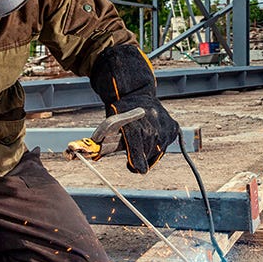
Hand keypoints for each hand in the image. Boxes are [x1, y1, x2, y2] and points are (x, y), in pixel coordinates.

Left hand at [90, 44, 178, 173]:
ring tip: (140, 146)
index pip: (136, 143)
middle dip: (138, 157)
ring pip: (157, 152)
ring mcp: (165, 125)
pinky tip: (150, 140)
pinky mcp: (173, 127)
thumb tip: (88, 152)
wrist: (136, 92)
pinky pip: (165, 146)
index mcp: (135, 122)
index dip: (136, 157)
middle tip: (131, 160)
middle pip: (146, 152)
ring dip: (147, 154)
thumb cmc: (119, 110)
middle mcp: (153, 123)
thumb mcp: (109, 123)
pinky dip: (157, 147)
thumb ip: (103, 141)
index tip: (136, 169)